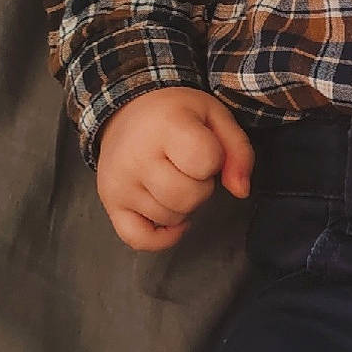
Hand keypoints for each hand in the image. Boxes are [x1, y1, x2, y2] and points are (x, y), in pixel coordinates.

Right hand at [95, 85, 254, 251]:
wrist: (126, 112)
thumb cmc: (175, 115)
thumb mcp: (215, 117)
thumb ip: (239, 150)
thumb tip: (241, 190)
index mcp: (165, 126)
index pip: (205, 161)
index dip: (214, 160)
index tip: (204, 148)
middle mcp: (136, 156)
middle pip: (187, 197)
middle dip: (200, 187)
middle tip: (188, 168)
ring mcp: (119, 183)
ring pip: (169, 218)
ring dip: (182, 206)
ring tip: (172, 179)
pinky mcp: (110, 203)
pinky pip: (140, 240)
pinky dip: (161, 236)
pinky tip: (168, 215)